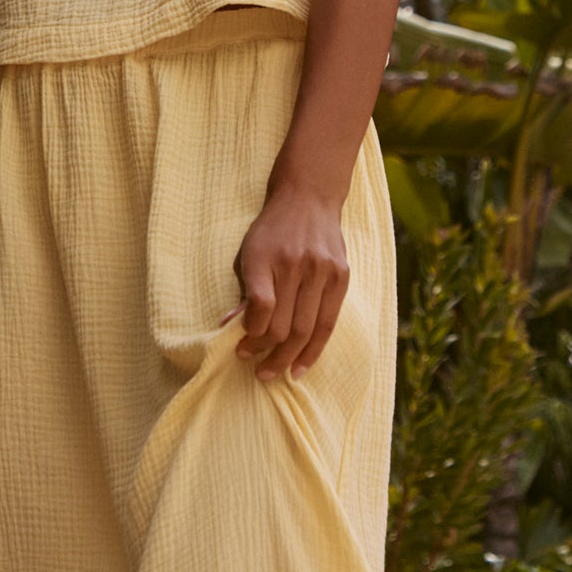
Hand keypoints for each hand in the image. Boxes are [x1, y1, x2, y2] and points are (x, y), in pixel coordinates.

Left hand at [230, 178, 348, 380]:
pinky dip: (314, 350)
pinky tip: (301, 366)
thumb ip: (245, 290)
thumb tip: (231, 327)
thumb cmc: (272, 230)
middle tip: (256, 370)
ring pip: (306, 329)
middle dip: (266, 353)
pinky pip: (328, 323)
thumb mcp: (249, 252)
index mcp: (265, 256)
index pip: (260, 307)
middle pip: (283, 324)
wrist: (308, 198)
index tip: (241, 346)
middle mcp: (295, 264)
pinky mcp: (340, 276)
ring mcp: (321, 271)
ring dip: (288, 359)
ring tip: (275, 373)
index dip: (250, 333)